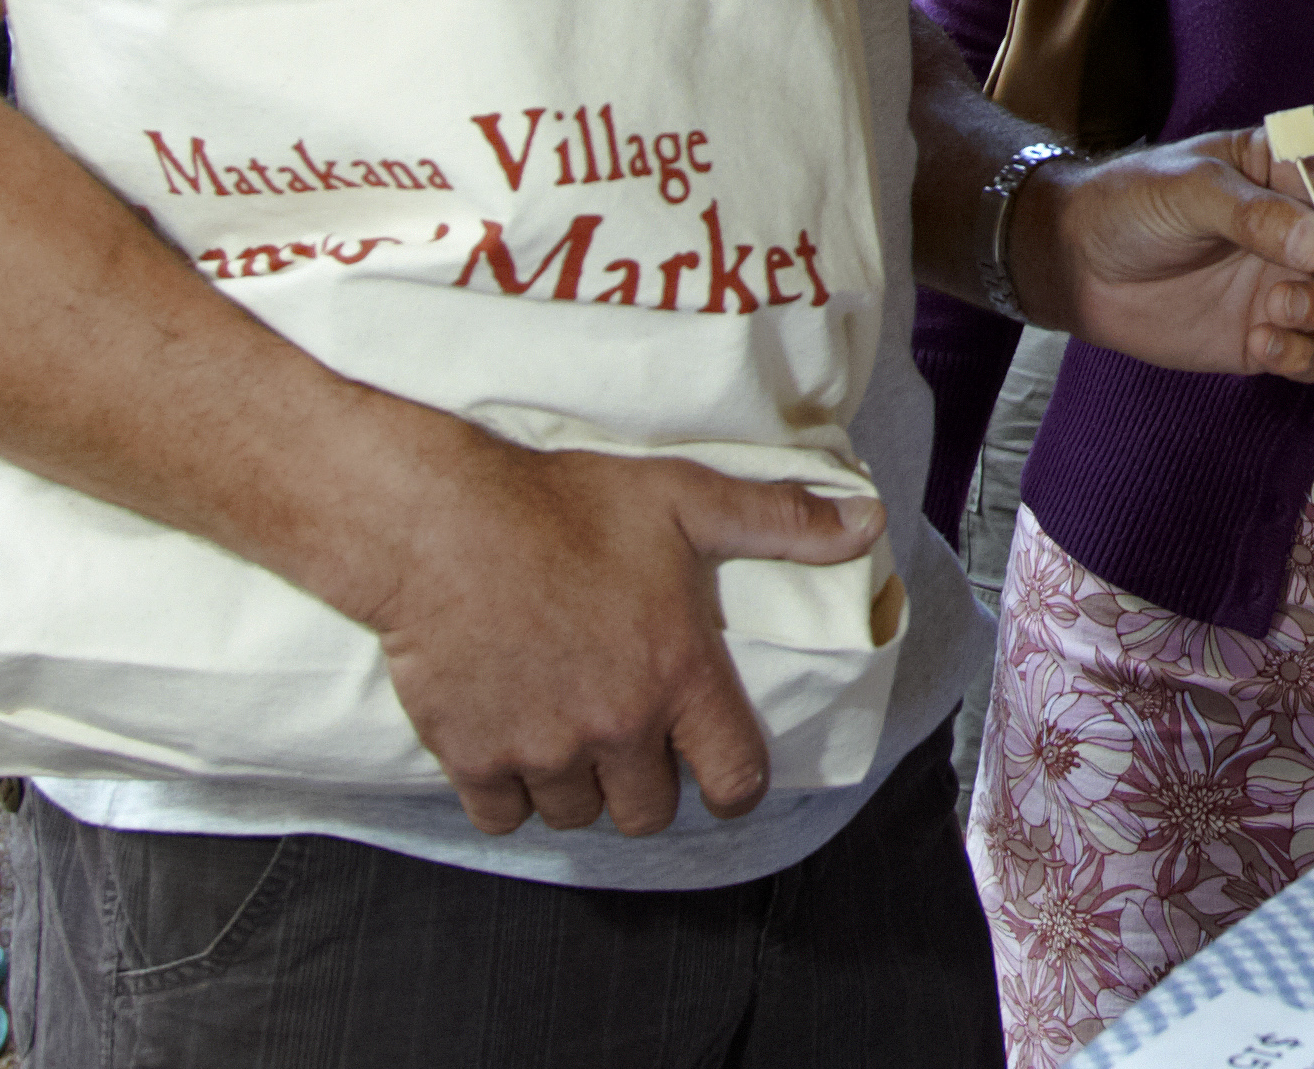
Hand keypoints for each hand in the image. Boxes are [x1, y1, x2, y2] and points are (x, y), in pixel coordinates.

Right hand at [349, 429, 885, 838]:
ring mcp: (543, 750)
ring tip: (571, 736)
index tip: (721, 775)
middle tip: (633, 740)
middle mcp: (617, 726)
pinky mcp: (474, 757)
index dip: (734, 786)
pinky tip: (511, 744)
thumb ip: (780, 521)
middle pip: (648, 813)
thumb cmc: (567, 505)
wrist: (445, 522)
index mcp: (678, 675)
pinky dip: (509, 794)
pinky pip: (503, 815)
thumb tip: (868, 523)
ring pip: (575, 815)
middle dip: (648, 787)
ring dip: (579, 788)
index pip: (734, 780)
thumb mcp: (685, 498)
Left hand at [1023, 130, 1313, 381]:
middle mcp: (1306, 226)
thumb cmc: (1130, 205)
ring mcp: (1293, 283)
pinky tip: (1262, 345)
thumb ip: (1253, 215)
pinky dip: (1307, 356)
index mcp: (1288, 170)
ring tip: (1275, 311)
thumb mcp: (1186, 190)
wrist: (1076, 267)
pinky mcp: (1274, 335)